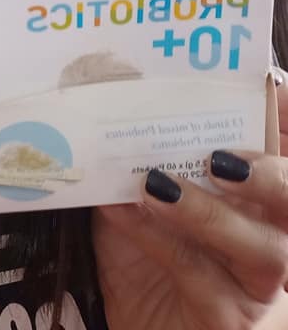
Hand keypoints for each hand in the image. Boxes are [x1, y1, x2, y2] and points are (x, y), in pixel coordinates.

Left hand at [93, 79, 287, 329]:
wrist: (130, 328)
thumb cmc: (144, 261)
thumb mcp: (141, 197)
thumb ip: (145, 155)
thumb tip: (118, 92)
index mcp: (258, 203)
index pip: (286, 154)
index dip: (286, 120)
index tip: (272, 84)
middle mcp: (272, 241)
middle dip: (274, 176)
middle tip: (221, 157)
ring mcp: (260, 289)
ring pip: (266, 252)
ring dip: (209, 212)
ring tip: (156, 184)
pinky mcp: (232, 322)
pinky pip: (203, 278)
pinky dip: (159, 238)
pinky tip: (126, 211)